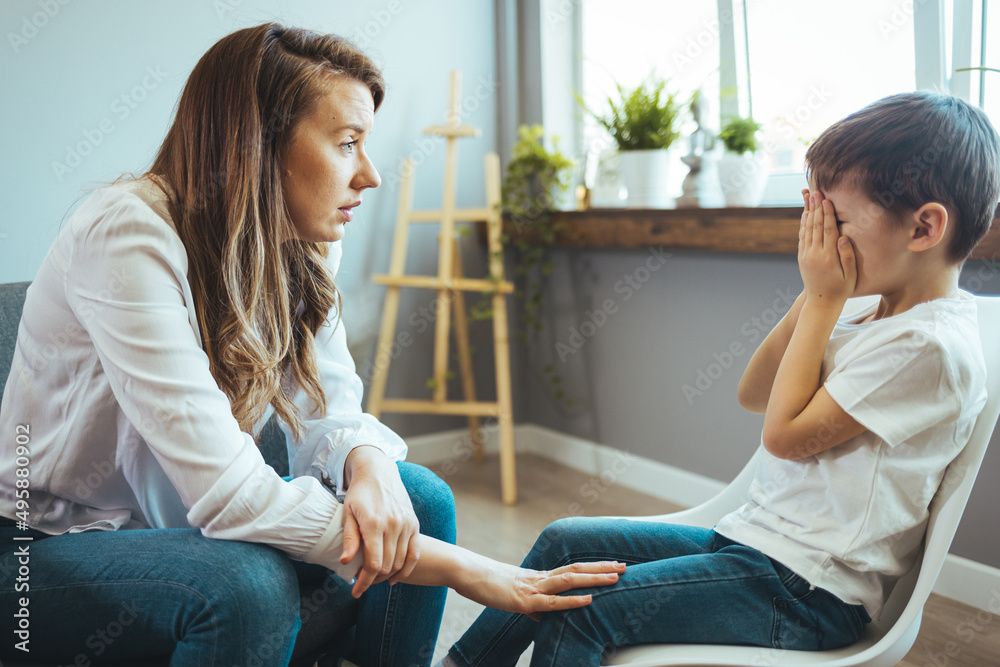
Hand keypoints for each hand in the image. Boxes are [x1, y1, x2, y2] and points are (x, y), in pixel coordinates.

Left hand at [340, 446, 419, 597]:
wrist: (379, 472)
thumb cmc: (359, 493)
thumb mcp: (348, 513)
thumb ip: (350, 538)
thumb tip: (346, 562)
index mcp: (374, 523)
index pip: (373, 564)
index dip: (364, 582)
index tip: (355, 592)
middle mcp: (394, 525)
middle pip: (386, 566)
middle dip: (373, 580)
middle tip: (361, 584)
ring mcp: (407, 525)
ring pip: (400, 562)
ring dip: (387, 575)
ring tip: (374, 579)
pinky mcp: (414, 524)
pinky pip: (414, 553)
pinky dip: (406, 568)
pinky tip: (395, 578)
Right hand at [454, 560, 625, 620]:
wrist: (466, 572)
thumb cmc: (486, 583)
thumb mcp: (513, 595)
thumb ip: (532, 606)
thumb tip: (543, 617)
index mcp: (538, 576)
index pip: (572, 569)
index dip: (593, 568)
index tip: (612, 565)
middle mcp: (540, 579)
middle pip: (577, 570)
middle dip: (602, 569)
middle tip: (624, 566)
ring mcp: (533, 588)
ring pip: (570, 580)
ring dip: (595, 579)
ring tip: (615, 577)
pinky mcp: (524, 601)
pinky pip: (552, 602)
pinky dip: (572, 600)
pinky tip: (589, 600)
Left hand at [798, 190, 855, 306]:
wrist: (820, 302)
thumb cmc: (841, 289)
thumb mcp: (850, 275)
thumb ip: (847, 256)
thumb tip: (843, 237)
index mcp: (828, 257)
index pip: (828, 230)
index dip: (827, 214)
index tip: (827, 199)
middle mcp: (815, 254)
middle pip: (816, 226)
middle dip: (816, 207)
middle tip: (815, 191)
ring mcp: (806, 255)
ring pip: (807, 229)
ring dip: (808, 211)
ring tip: (808, 197)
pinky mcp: (802, 257)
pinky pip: (802, 236)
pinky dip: (803, 224)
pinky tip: (806, 214)